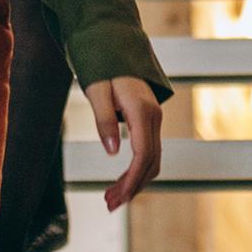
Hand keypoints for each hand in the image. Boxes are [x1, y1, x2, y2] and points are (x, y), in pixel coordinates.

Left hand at [85, 77, 163, 209]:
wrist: (115, 47)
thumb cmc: (103, 66)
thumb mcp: (97, 90)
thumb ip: (104, 119)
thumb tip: (112, 152)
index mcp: (142, 110)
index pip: (143, 153)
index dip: (133, 178)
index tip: (120, 196)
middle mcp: (153, 118)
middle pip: (150, 162)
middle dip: (132, 186)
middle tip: (110, 204)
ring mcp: (154, 120)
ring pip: (151, 160)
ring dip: (135, 182)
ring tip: (112, 198)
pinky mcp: (149, 123)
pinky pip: (147, 153)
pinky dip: (136, 171)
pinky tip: (122, 182)